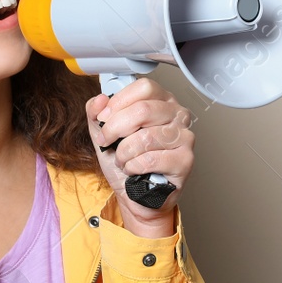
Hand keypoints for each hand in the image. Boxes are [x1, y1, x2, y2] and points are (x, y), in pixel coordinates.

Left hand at [86, 77, 194, 235]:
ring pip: (145, 137)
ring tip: (123, 159)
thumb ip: (96, 112)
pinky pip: (151, 159)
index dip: (119, 102)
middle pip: (143, 110)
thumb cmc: (127, 162)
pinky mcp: (185, 160)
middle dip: (115, 128)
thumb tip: (99, 100)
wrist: (136, 195)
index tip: (104, 117)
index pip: (144, 87)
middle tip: (107, 140)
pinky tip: (135, 169)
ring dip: (124, 152)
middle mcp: (177, 115)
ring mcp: (185, 137)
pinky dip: (134, 167)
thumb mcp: (104, 134)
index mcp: (161, 101)